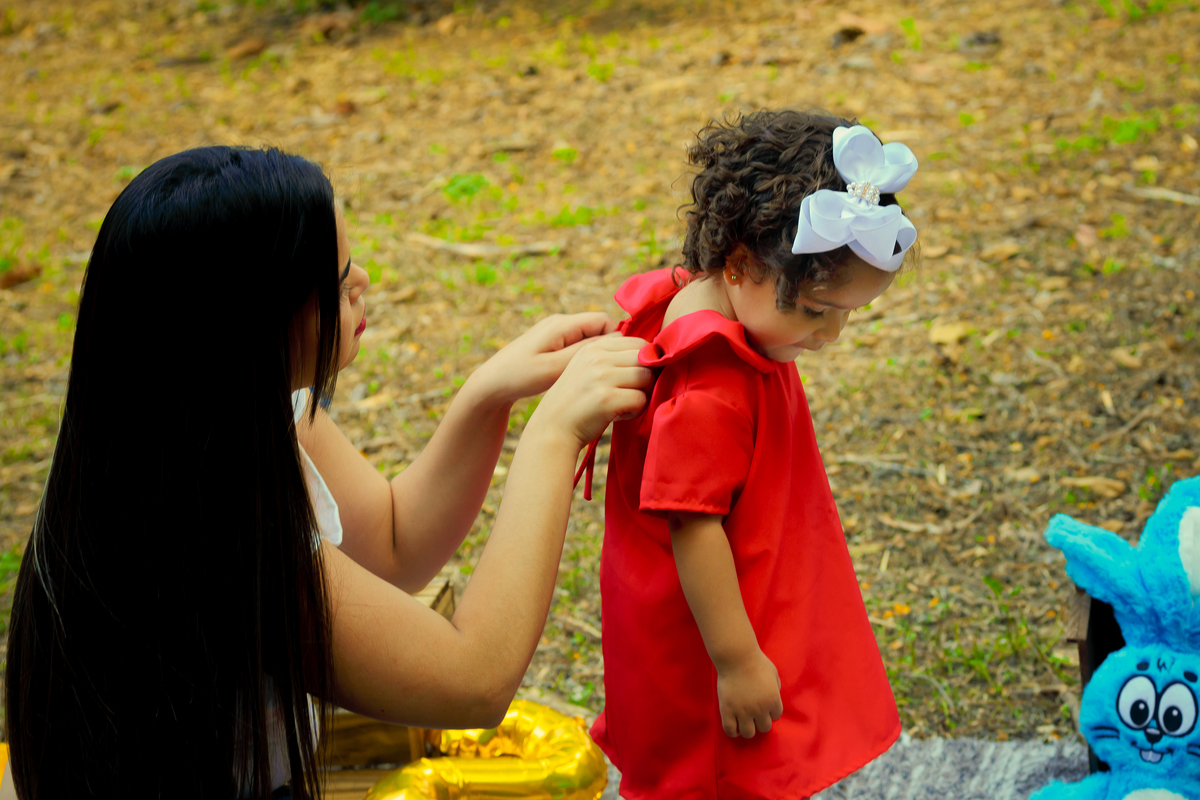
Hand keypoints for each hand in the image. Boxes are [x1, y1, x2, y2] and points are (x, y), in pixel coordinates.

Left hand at [468, 313, 618, 406]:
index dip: (616, 340)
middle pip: (599, 328)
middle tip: (611, 372)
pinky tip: (580, 376)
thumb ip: (584, 353)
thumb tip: (615, 340)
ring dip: (596, 355)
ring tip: (596, 376)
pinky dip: (584, 359)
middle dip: (608, 348)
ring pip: (590, 338)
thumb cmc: (520, 376)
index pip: (604, 320)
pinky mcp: (552, 343)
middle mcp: (560, 323)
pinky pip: (578, 345)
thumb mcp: (553, 368)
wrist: (492, 384)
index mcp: (561, 324)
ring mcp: (555, 332)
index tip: (619, 363)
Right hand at [526, 335, 651, 449]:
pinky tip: (618, 415)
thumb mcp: (586, 368)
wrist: (553, 429)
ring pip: (647, 378)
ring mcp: (601, 377)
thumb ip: (611, 357)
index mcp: (594, 347)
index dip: (645, 362)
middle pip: (646, 359)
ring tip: (624, 404)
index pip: (638, 343)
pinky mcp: (607, 399)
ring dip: (642, 394)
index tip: (632, 379)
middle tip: (631, 393)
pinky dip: (635, 411)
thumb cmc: (576, 401)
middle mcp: (597, 358)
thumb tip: (651, 353)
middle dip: (646, 378)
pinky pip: (641, 399)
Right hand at [715, 649, 782, 738]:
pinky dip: (733, 732)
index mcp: (772, 700)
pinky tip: (734, 727)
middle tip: (754, 715)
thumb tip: (773, 696)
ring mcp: (743, 711)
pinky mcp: (727, 711)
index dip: (770, 712)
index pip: (776, 716)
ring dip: (748, 729)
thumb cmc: (756, 662)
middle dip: (760, 722)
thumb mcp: (774, 674)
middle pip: (764, 727)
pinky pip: (730, 730)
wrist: (736, 658)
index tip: (764, 707)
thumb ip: (775, 688)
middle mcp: (759, 709)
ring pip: (749, 733)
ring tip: (744, 722)